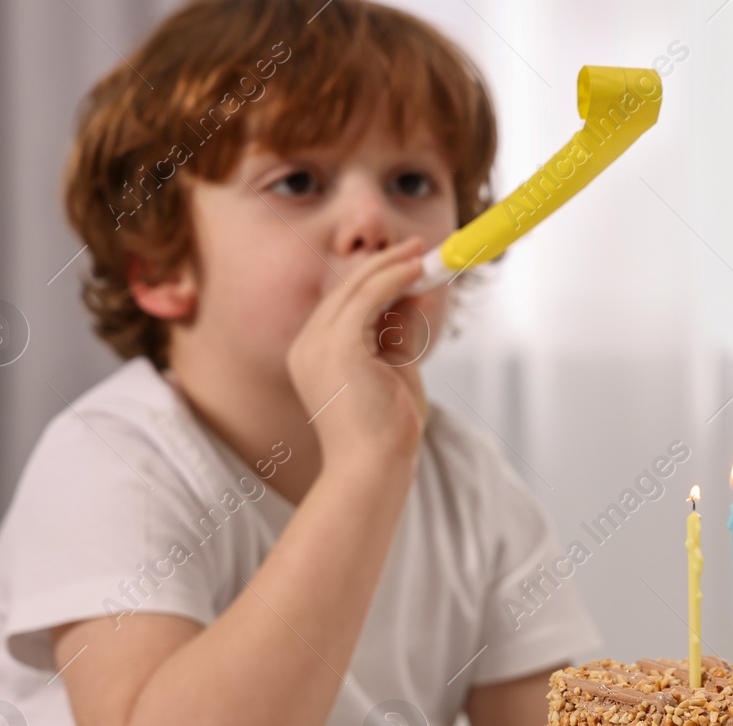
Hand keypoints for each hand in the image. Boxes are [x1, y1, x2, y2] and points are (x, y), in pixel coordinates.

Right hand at [285, 235, 430, 463]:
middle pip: (346, 289)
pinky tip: (417, 271)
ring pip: (356, 288)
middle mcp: (308, 345)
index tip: (410, 265)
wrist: (373, 469)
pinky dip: (393, 279)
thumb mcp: (395, 371)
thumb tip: (419, 293)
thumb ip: (401, 333)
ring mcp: (317, 344)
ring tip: (425, 254)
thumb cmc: (386, 433)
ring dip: (392, 266)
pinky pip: (367, 297)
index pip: (344, 304)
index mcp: (314, 354)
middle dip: (385, 264)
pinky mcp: (337, 346)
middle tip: (420, 248)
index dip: (377, 279)